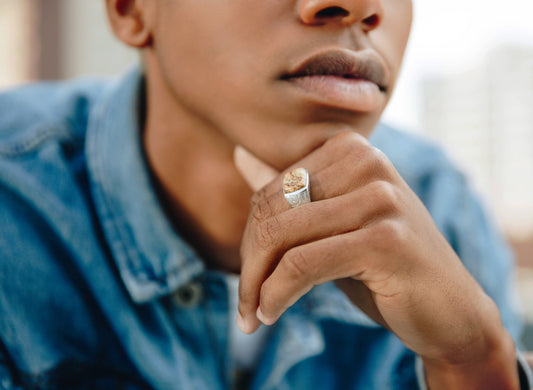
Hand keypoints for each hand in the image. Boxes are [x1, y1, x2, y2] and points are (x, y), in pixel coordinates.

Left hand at [235, 132, 518, 388]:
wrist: (450, 309)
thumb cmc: (384, 265)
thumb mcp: (332, 223)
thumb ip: (290, 190)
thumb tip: (241, 154)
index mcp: (351, 150)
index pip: (270, 188)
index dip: (249, 238)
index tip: (249, 275)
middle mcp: (368, 162)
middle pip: (271, 210)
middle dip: (249, 263)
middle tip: (245, 302)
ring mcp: (380, 198)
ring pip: (281, 236)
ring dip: (256, 284)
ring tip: (252, 314)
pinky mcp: (385, 239)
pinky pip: (302, 265)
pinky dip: (276, 294)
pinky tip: (269, 314)